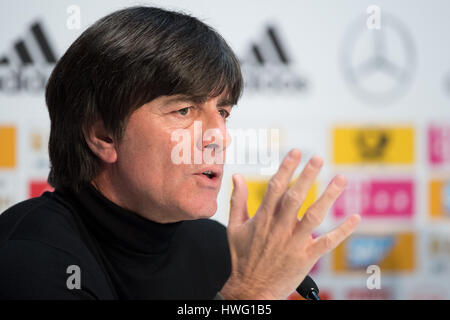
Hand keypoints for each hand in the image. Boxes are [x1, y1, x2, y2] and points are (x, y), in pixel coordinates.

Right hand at [220, 149, 360, 298]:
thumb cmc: (242, 257)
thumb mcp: (234, 227)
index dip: (287, 168)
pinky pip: (327, 242)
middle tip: (318, 158)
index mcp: (262, 218)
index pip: (275, 187)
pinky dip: (342, 230)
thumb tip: (237, 176)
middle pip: (296, 198)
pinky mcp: (305, 258)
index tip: (296, 152)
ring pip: (314, 216)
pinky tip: (355, 218)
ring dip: (329, 197)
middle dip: (307, 176)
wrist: (251, 289)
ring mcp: (293, 243)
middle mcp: (279, 228)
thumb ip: (237, 200)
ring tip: (341, 179)